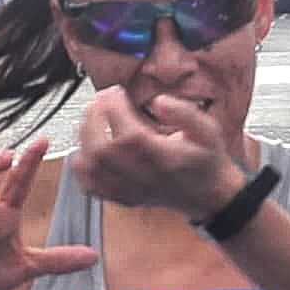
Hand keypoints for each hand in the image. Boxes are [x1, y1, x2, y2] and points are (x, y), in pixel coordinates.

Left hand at [68, 82, 243, 217]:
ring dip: (84, 138)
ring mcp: (130, 190)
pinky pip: (90, 186)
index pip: (129, 135)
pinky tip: (86, 149)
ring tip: (92, 118)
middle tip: (99, 101)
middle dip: (94, 120)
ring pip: (93, 168)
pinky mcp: (121, 197)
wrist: (207, 194)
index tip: (114, 92)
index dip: (115, 110)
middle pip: (104, 151)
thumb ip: (186, 113)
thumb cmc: (205, 160)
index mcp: (165, 159)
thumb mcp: (208, 131)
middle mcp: (144, 177)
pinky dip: (81, 167)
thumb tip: (159, 101)